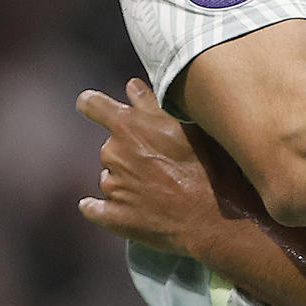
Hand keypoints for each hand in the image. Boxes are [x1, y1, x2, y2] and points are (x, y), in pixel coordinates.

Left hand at [77, 79, 257, 256]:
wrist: (213, 218)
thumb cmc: (207, 167)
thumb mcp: (187, 126)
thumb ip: (152, 104)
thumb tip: (132, 87)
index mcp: (127, 126)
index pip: (92, 105)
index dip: (92, 105)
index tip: (94, 108)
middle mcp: (113, 153)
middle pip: (110, 146)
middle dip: (129, 152)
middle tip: (160, 162)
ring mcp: (112, 187)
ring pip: (111, 176)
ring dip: (127, 180)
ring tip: (159, 189)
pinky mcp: (113, 217)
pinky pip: (94, 209)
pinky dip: (102, 208)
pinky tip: (122, 210)